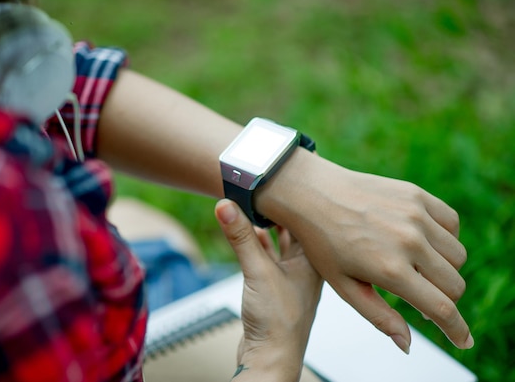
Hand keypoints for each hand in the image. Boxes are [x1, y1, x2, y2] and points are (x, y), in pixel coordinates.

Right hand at [215, 199, 322, 381]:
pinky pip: (268, 258)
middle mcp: (306, 268)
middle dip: (279, 212)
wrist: (271, 357)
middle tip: (264, 191)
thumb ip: (241, 237)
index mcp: (314, 260)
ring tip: (254, 207)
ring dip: (267, 228)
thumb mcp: (257, 271)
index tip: (279, 182)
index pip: (306, 221)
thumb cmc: (279, 323)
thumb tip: (227, 206)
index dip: (294, 201)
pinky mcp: (276, 288)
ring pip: (280, 243)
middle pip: (294, 229)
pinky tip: (249, 236)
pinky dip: (258, 245)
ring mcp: (292, 278)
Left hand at [257, 150, 473, 353]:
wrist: (312, 194)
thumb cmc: (323, 243)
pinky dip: (446, 237)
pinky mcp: (416, 195)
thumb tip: (407, 345)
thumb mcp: (343, 286)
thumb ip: (378, 317)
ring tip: (419, 268)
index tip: (463, 341)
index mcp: (390, 270)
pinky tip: (424, 242)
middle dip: (445, 299)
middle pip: (455, 284)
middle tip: (422, 297)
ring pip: (457, 255)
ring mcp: (415, 215)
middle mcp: (409, 241)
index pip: (442, 308)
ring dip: (446, 269)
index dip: (457, 330)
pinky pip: (452, 223)